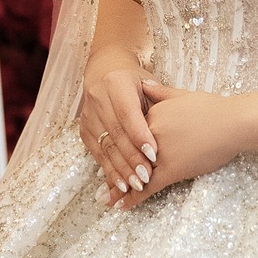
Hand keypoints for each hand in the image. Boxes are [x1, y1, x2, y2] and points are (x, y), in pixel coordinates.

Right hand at [78, 50, 158, 201]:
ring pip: (105, 146)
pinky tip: (120, 183)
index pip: (128, 114)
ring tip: (136, 185)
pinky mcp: (84, 130)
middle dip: (131, 158)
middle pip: (116, 133)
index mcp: (116, 83)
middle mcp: (98, 98)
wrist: (105, 71)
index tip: (154, 154)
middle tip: (147, 177)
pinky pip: (97, 153)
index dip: (140, 136)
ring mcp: (88, 115)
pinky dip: (109, 170)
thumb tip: (172, 121)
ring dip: (120, 169)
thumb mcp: (148, 84)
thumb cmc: (134, 81)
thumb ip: (159, 102)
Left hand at [111, 78, 239, 209]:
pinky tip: (123, 207)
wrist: (232, 122)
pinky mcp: (172, 170)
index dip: (116, 146)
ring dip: (118, 188)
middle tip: (99, 187)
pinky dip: (134, 198)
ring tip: (105, 199)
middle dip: (112, 170)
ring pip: (133, 172)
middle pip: (125, 154)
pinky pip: (148, 187)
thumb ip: (158, 92)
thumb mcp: (181, 95)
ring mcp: (159, 154)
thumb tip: (143, 84)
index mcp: (149, 116)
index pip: (127, 133)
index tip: (105, 154)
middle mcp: (148, 134)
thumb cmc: (211, 108)